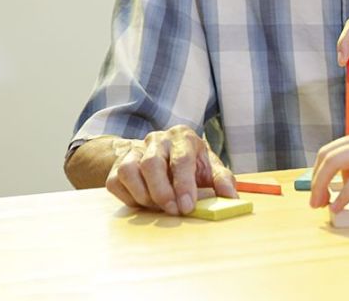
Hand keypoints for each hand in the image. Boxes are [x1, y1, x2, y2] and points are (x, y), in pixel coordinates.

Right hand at [105, 125, 236, 214]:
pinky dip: (129, 197)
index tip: (187, 206)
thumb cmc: (191, 163)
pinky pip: (116, 182)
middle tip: (172, 211)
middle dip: (162, 192)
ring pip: (130, 171)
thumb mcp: (210, 167)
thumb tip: (232, 198)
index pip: (182, 159)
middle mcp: (158, 140)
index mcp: (183, 137)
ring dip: (143, 195)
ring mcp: (136, 150)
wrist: (163, 153)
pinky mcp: (119, 165)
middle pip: (152, 164)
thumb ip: (222, 180)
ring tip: (158, 207)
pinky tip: (144, 203)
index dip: (184, 185)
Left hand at [309, 105, 348, 211]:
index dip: (330, 170)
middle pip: (328, 153)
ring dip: (322, 185)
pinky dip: (344, 194)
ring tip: (321, 205)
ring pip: (334, 162)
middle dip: (317, 178)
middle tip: (316, 199)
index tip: (333, 190)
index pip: (339, 147)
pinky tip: (339, 206)